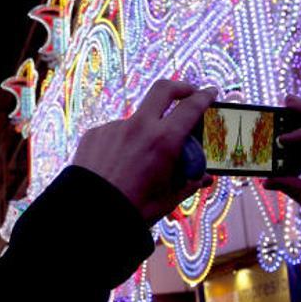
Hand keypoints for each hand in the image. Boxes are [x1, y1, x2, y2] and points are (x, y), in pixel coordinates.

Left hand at [72, 80, 216, 223]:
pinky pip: (115, 133)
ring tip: (140, 161)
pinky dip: (122, 144)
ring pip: (137, 120)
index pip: (191, 107)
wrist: (89, 214)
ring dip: (145, 131)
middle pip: (163, 89)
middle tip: (188, 92)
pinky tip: (118, 165)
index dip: (205, 97)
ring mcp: (114, 127)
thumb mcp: (168, 198)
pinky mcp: (95, 133)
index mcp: (163, 140)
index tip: (211, 93)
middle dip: (180, 87)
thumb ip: (189, 183)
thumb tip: (204, 178)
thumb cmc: (133, 210)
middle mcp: (139, 126)